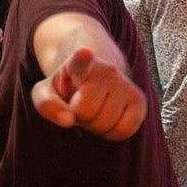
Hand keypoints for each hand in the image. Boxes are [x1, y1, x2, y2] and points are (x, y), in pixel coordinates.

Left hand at [31, 46, 145, 139]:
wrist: (94, 80)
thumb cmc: (67, 89)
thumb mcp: (46, 92)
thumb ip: (47, 105)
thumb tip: (67, 121)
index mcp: (78, 63)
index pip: (81, 61)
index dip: (83, 58)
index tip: (84, 53)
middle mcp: (106, 70)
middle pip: (85, 112)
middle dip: (78, 117)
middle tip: (79, 106)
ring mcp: (125, 84)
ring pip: (105, 123)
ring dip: (94, 126)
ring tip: (93, 110)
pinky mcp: (139, 100)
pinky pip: (124, 131)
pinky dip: (112, 134)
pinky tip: (106, 120)